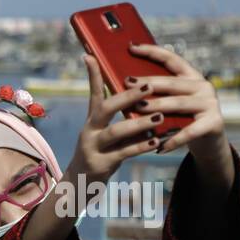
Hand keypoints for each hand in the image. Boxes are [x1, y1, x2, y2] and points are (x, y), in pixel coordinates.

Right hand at [67, 54, 162, 191]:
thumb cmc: (99, 152)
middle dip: (127, 97)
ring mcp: (92, 148)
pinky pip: (123, 153)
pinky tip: (156, 142)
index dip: (93, 74)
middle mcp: (89, 131)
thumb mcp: (102, 131)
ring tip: (159, 117)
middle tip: (148, 87)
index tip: (92, 55)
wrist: (80, 184)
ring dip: (138, 123)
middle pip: (105, 109)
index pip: (94, 92)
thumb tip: (137, 100)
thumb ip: (115, 115)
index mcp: (92, 120)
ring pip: (115, 132)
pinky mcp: (100, 164)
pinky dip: (141, 146)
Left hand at [125, 42, 233, 191]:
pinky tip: (158, 146)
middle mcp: (203, 86)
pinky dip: (173, 140)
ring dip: (156, 107)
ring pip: (178, 104)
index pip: (171, 59)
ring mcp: (210, 103)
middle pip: (171, 83)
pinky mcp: (214, 122)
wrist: (209, 141)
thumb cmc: (182, 120)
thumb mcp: (171, 102)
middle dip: (148, 83)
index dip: (152, 51)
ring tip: (137, 110)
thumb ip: (157, 93)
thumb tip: (124, 83)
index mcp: (191, 76)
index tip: (131, 46)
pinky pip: (189, 132)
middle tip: (127, 83)